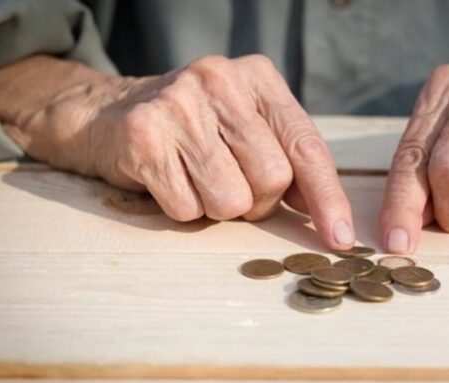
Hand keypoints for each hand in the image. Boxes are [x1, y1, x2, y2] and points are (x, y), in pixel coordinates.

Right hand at [0, 55, 355, 249]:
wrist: (108, 114)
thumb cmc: (194, 132)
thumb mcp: (247, 131)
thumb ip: (289, 162)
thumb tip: (329, 215)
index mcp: (258, 78)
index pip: (307, 147)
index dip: (328, 198)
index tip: (340, 238)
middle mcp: (221, 81)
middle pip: (273, 179)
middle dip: (258, 202)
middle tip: (232, 186)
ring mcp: (180, 104)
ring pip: (231, 200)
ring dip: (218, 208)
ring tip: (198, 180)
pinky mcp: (143, 134)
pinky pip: (187, 207)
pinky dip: (183, 209)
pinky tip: (169, 181)